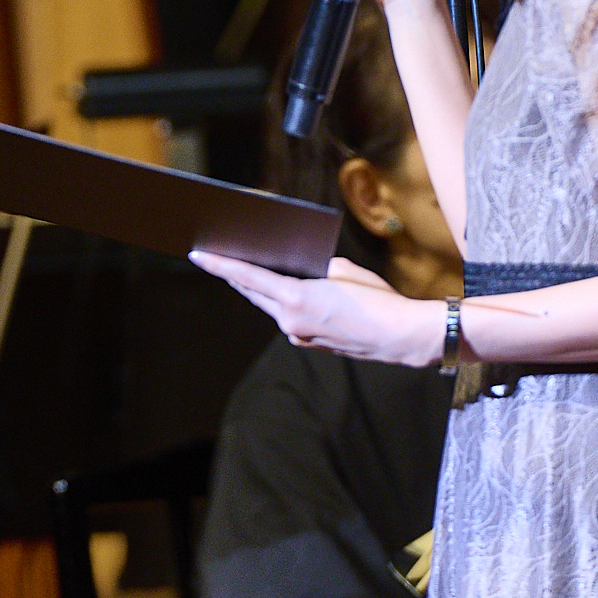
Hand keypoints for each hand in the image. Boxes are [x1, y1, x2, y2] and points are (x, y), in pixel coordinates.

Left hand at [190, 251, 436, 366]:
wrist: (400, 336)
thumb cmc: (377, 299)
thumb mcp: (343, 270)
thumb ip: (314, 268)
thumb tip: (300, 270)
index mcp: (296, 298)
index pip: (247, 277)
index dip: (219, 264)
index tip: (197, 254)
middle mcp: (290, 321)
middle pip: (253, 292)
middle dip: (234, 274)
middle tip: (216, 255)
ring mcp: (298, 335)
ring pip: (269, 306)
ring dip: (259, 289)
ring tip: (246, 268)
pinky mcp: (309, 342)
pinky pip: (287, 317)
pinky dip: (281, 302)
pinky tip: (282, 289)